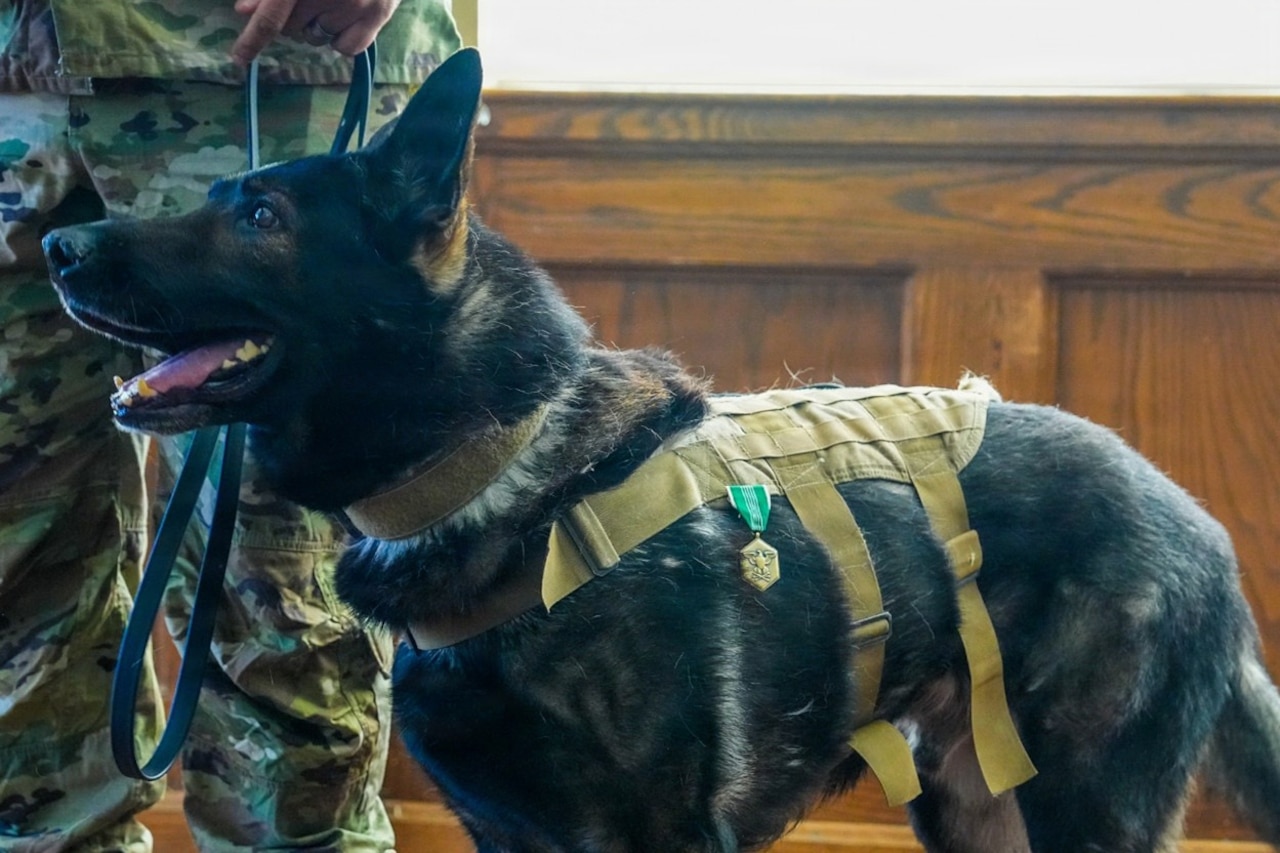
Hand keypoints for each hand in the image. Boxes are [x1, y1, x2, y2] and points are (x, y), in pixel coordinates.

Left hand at [231, 0, 400, 65]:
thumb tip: (244, 10)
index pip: (272, 15)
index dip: (252, 38)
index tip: (239, 59)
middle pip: (292, 28)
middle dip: (292, 18)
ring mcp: (357, 5)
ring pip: (317, 38)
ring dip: (315, 27)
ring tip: (330, 1)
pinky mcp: (378, 16)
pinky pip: (346, 47)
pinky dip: (340, 38)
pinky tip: (346, 15)